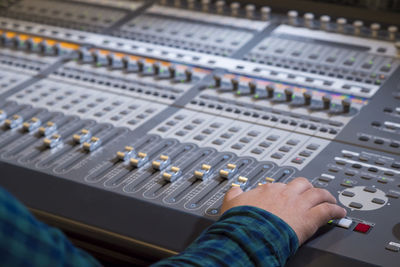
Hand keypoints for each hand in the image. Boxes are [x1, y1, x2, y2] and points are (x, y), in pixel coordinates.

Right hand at [221, 177, 345, 244]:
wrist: (250, 233)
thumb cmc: (242, 221)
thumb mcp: (231, 203)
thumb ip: (234, 194)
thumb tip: (235, 189)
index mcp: (267, 190)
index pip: (280, 185)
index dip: (284, 190)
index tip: (285, 195)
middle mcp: (285, 193)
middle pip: (302, 184)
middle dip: (308, 188)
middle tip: (311, 192)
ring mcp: (298, 205)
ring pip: (318, 193)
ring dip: (326, 196)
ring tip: (331, 199)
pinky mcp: (309, 219)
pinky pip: (327, 211)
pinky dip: (335, 211)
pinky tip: (340, 213)